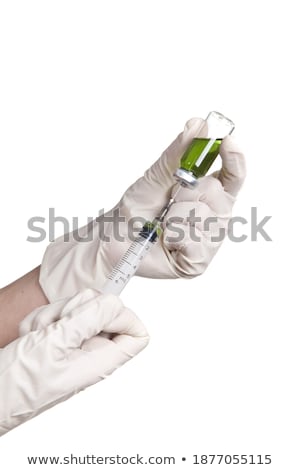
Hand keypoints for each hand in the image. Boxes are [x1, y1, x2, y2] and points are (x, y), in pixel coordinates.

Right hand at [0, 289, 148, 435]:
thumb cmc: (18, 383)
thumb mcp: (55, 344)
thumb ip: (89, 319)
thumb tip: (115, 302)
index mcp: (101, 360)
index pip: (137, 335)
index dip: (125, 316)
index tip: (102, 309)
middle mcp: (92, 352)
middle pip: (105, 312)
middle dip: (77, 309)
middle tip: (59, 324)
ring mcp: (74, 345)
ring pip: (78, 309)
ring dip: (54, 315)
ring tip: (40, 334)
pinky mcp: (59, 339)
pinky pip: (58, 314)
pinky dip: (42, 319)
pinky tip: (32, 336)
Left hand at [39, 118, 245, 301]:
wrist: (114, 238)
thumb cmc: (135, 207)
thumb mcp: (155, 177)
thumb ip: (178, 154)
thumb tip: (198, 125)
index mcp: (207, 194)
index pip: (233, 176)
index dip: (234, 159)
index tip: (228, 142)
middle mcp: (213, 216)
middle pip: (220, 198)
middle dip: (189, 196)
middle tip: (168, 202)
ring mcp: (208, 241)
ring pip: (207, 222)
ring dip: (177, 219)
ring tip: (163, 224)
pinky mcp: (198, 261)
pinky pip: (197, 245)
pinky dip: (176, 239)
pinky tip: (167, 241)